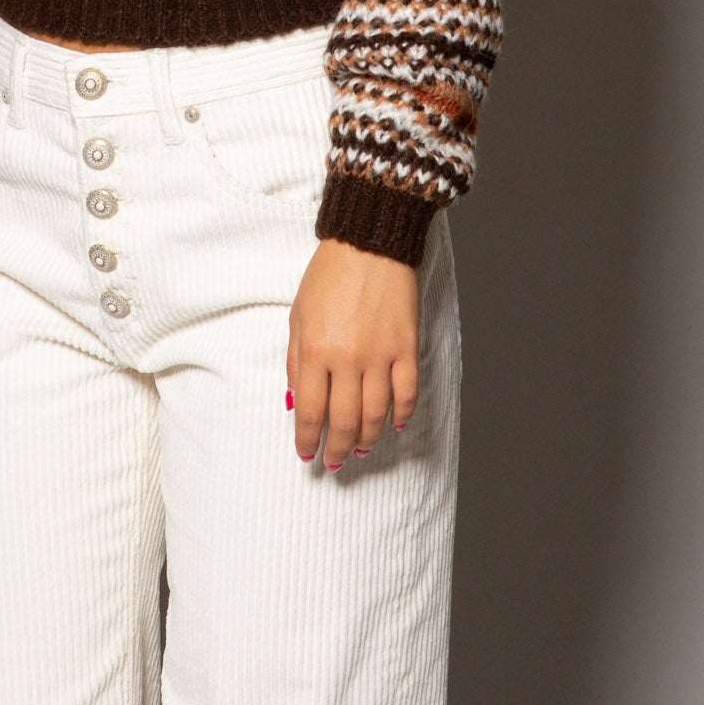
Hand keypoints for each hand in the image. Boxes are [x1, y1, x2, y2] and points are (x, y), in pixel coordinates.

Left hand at [287, 235, 419, 468]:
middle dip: (336, 448)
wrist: (369, 242)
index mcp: (316, 349)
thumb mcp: (298, 315)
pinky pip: (407, 391)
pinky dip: (403, 413)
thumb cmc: (328, 275)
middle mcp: (348, 357)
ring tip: (359, 448)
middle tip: (333, 462)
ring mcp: (380, 353)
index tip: (306, 455)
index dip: (307, 440)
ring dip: (367, 437)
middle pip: (343, 420)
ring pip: (376, 413)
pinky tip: (396, 424)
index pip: (310, 412)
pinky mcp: (406, 345)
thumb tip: (297, 401)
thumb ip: (296, 360)